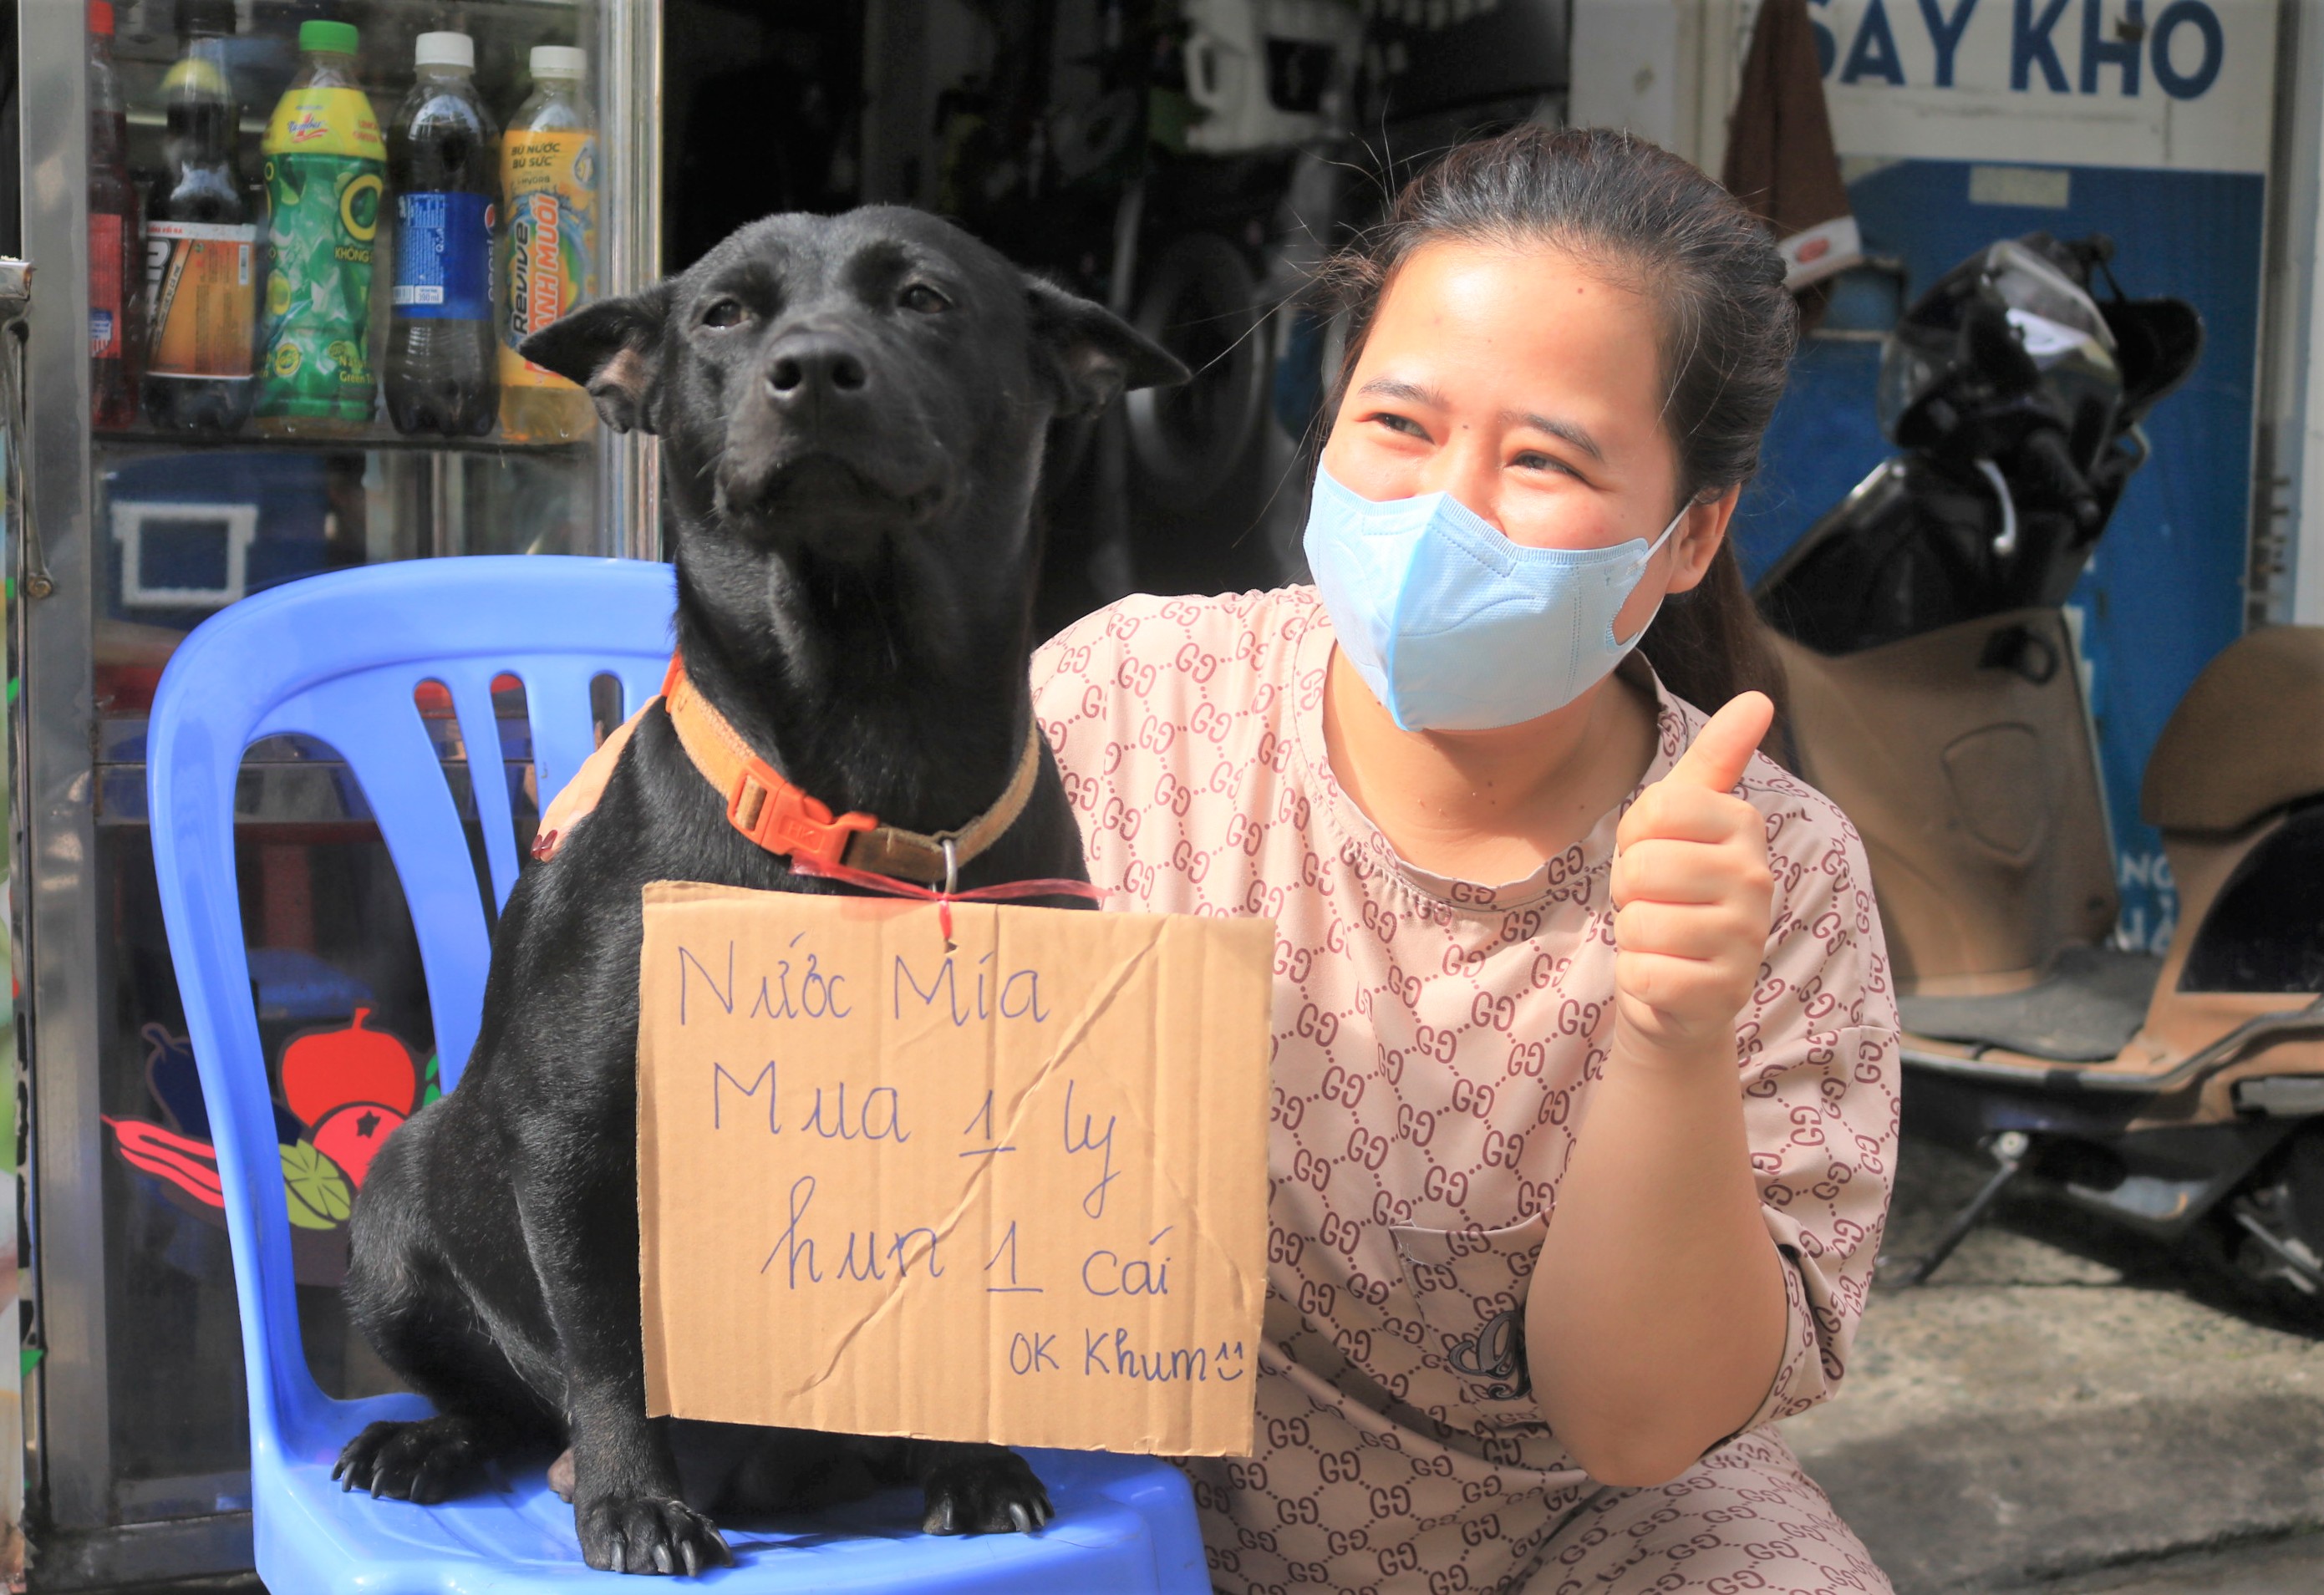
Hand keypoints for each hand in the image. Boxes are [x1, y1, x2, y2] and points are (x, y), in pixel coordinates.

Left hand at [1608, 692, 1775, 1066]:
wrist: (1679, 992)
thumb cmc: (1672, 894)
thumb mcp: (1681, 819)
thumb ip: (1715, 757)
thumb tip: (1759, 698)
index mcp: (1744, 826)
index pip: (1655, 809)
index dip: (1634, 837)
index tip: (1654, 854)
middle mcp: (1757, 879)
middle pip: (1644, 867)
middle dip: (1631, 891)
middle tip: (1655, 904)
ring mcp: (1746, 939)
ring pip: (1640, 922)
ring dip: (1634, 935)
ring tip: (1662, 939)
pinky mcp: (1724, 994)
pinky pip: (1643, 974)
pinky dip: (1638, 979)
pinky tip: (1665, 978)